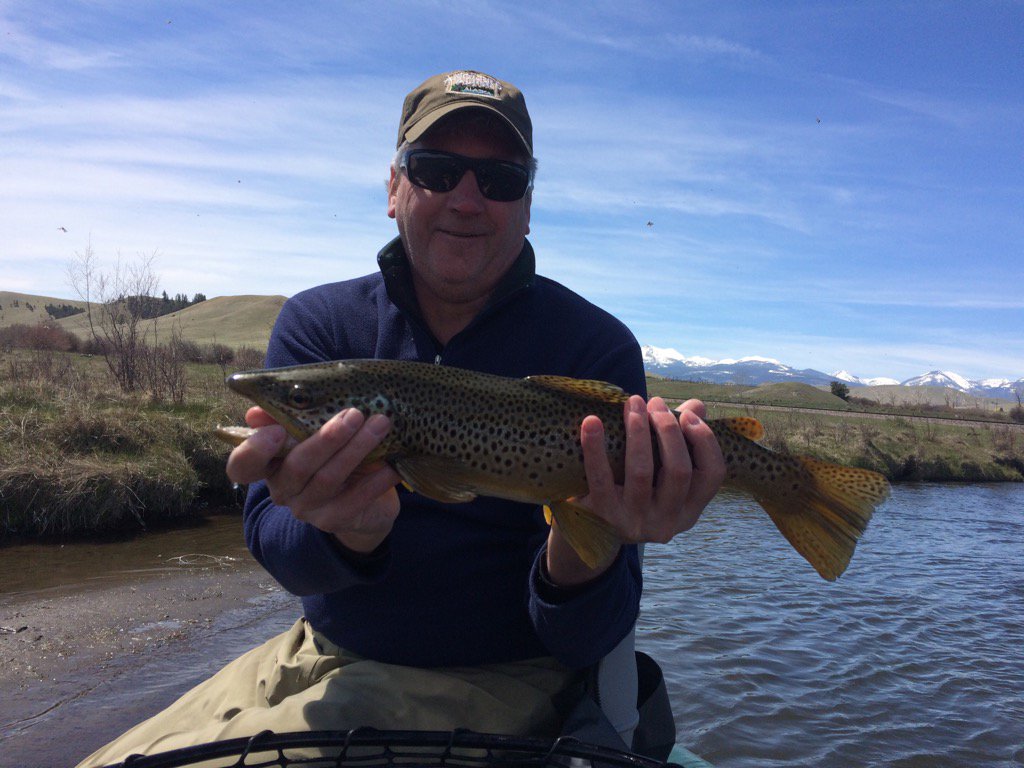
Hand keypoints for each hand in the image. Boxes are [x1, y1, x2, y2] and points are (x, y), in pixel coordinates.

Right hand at [226, 406, 401, 552]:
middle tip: (355, 413)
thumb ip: (289, 418)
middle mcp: (283, 490)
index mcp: (270, 465)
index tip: (276, 431)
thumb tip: (255, 412)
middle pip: (298, 466)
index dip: (253, 451)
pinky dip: (375, 480)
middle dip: (328, 437)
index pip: (242, 466)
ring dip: (356, 450)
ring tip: (380, 425)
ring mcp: (307, 509)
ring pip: (328, 479)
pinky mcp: (333, 520)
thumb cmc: (333, 456)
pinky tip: (390, 465)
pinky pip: (355, 499)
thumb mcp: (313, 434)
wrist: (362, 503)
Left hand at [546, 396, 724, 585]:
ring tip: (632, 404)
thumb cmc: (633, 491)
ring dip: (638, 431)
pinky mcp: (602, 517)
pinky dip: (595, 447)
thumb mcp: (660, 475)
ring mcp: (634, 522)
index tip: (688, 415)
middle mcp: (666, 522)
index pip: (712, 474)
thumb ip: (681, 440)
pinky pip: (600, 477)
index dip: (705, 440)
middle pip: (679, 471)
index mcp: (689, 511)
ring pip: (642, 471)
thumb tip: (697, 406)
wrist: (590, 531)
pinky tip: (592, 421)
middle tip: (654, 403)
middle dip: (668, 430)